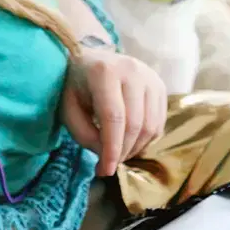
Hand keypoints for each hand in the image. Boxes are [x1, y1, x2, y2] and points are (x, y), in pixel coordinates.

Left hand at [60, 46, 167, 176]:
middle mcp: (133, 70)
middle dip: (122, 151)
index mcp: (105, 72)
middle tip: (108, 165)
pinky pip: (159, 122)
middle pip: (135, 123)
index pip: (114, 118)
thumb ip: (84, 134)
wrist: (92, 58)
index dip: (111, 149)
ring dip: (135, 148)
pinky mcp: (160, 85)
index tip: (105, 170)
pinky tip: (130, 141)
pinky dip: (146, 139)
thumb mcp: (69, 109)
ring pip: (151, 125)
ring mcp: (151, 76)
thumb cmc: (76, 85)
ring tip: (118, 153)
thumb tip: (107, 156)